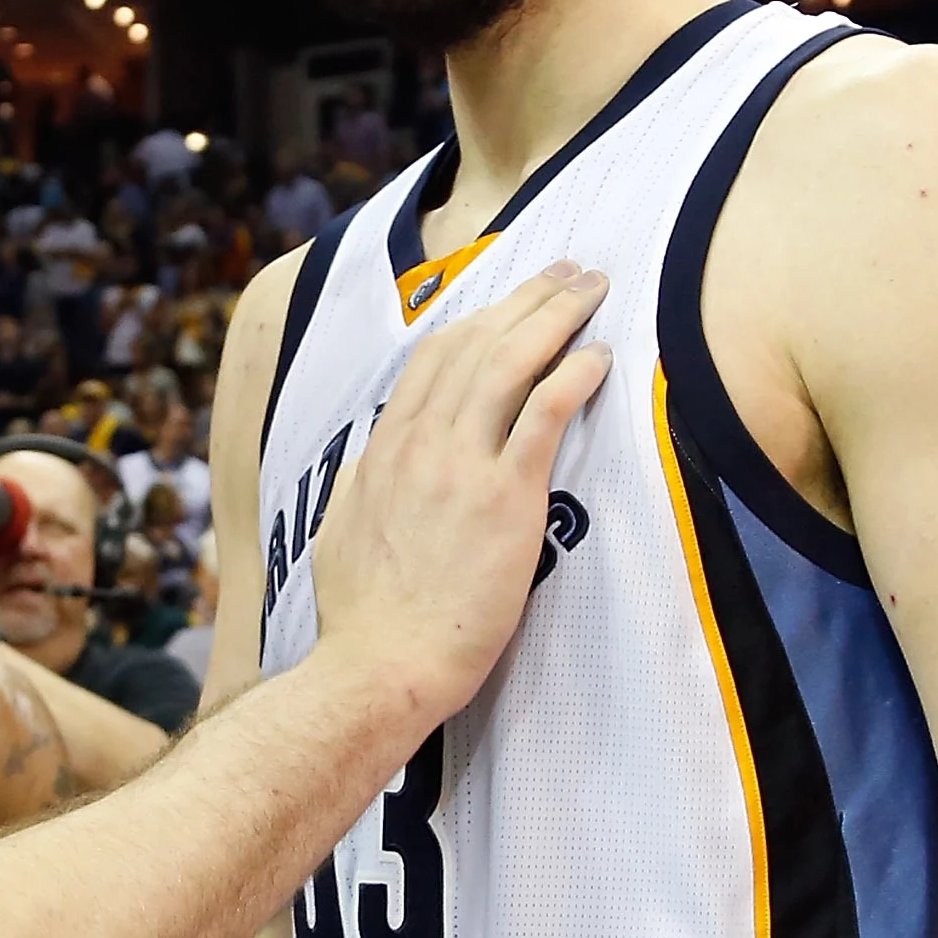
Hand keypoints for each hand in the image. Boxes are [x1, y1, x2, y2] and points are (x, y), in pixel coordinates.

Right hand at [308, 263, 609, 717]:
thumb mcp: (339, 535)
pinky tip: (598, 356)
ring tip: (594, 291)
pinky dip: (571, 376)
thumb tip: (366, 464)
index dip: (480, 319)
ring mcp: (459, 467)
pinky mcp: (503, 498)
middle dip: (528, 298)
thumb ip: (357, 488)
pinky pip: (541, 415)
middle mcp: (419, 445)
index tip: (513, 300)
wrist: (382, 665)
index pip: (434, 360)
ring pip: (509, 364)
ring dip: (556, 317)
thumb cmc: (363, 619)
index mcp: (383, 452)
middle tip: (572, 273)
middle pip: (477, 345)